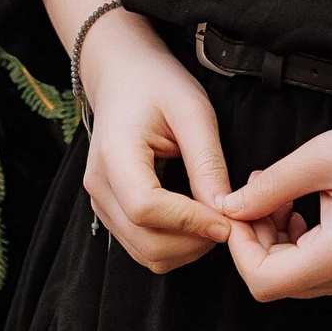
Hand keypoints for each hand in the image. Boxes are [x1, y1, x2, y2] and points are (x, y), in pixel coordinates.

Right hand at [78, 11, 231, 274]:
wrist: (123, 77)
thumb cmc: (157, 85)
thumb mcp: (192, 111)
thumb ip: (207, 163)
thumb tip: (225, 210)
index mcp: (114, 154)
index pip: (146, 207)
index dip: (190, 222)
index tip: (228, 220)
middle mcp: (99, 186)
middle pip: (145, 241)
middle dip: (194, 242)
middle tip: (232, 223)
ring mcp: (101, 203)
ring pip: (145, 253)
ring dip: (187, 249)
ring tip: (218, 221)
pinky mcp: (112, 212)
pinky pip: (143, 246)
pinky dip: (176, 246)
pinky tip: (199, 222)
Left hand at [221, 98, 331, 301]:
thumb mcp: (322, 156)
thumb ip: (269, 188)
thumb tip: (228, 207)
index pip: (263, 281)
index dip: (239, 247)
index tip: (238, 206)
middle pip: (279, 282)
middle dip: (256, 240)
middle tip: (256, 192)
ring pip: (299, 275)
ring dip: (276, 241)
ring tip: (278, 194)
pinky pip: (323, 266)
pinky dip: (301, 242)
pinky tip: (301, 205)